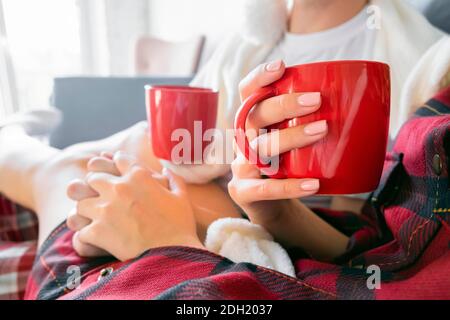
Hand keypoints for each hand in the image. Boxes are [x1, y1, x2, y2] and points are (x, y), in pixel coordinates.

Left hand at [69, 152, 202, 260]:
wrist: (172, 254)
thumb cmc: (179, 226)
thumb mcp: (181, 197)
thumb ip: (173, 179)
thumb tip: (166, 170)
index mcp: (139, 176)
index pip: (119, 159)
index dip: (117, 163)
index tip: (117, 170)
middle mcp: (118, 188)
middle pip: (93, 178)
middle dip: (96, 185)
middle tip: (102, 196)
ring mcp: (105, 209)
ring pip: (81, 203)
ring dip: (87, 210)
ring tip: (95, 218)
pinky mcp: (97, 232)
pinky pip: (81, 230)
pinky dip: (87, 236)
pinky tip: (96, 240)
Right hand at [229, 60, 326, 236]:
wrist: (272, 206)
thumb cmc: (289, 165)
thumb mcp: (296, 141)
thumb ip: (315, 121)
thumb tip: (370, 105)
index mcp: (253, 121)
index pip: (247, 92)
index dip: (259, 77)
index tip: (281, 66)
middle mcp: (242, 139)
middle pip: (253, 116)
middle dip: (283, 105)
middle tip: (316, 100)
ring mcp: (240, 166)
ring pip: (258, 148)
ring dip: (288, 138)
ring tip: (321, 131)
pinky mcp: (244, 192)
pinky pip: (264, 189)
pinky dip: (289, 186)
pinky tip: (313, 184)